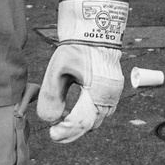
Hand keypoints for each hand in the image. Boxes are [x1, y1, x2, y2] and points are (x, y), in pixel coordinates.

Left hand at [37, 0, 127, 142]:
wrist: (94, 30)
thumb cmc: (75, 47)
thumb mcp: (57, 68)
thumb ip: (51, 95)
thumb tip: (50, 120)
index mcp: (98, 90)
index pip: (82, 122)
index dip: (66, 132)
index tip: (51, 134)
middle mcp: (110, 95)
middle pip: (90, 125)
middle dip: (71, 132)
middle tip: (54, 133)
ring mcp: (114, 93)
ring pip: (97, 120)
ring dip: (80, 125)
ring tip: (61, 121)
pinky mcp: (113, 90)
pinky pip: (101, 111)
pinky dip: (87, 116)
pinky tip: (72, 112)